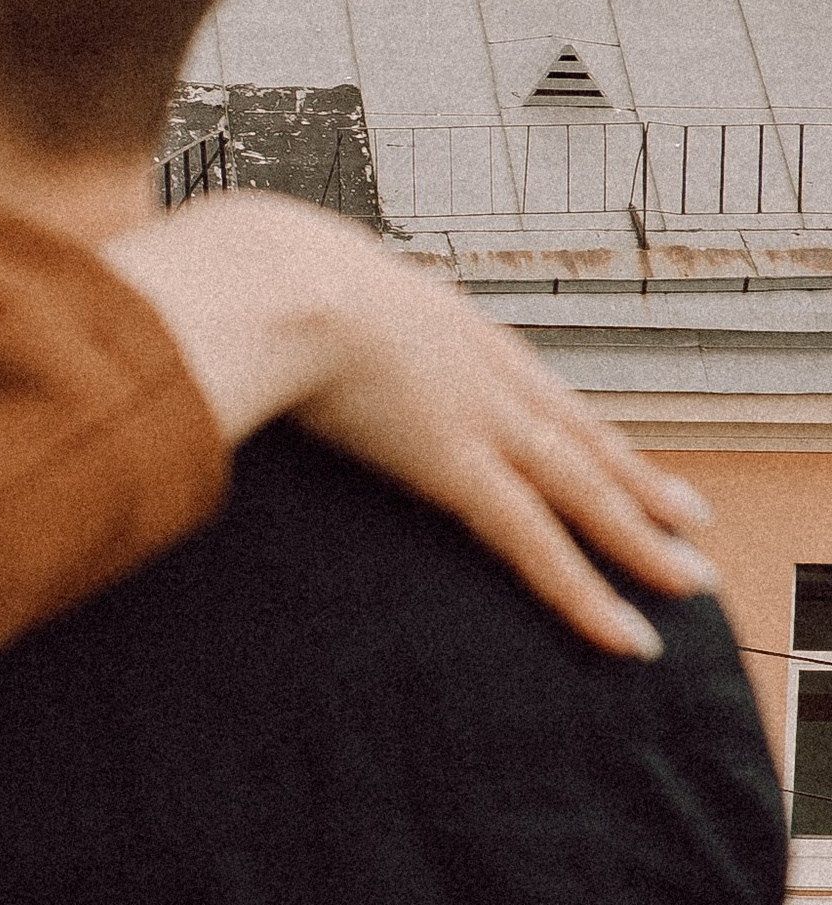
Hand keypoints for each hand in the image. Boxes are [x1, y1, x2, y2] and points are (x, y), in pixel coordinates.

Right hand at [106, 196, 714, 659]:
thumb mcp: (273, 279)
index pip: (519, 376)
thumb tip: (217, 311)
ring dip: (638, 536)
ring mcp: (478, 416)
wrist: (268, 273)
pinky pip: (538, 546)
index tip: (596, 437)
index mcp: (433, 316)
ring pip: (581, 489)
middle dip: (630, 476)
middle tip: (686, 514)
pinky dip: (587, 593)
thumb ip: (264, 306)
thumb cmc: (251, 271)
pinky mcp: (461, 470)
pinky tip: (630, 633)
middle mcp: (476, 364)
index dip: (561, 413)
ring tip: (686, 573)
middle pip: (572, 432)